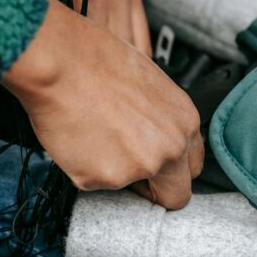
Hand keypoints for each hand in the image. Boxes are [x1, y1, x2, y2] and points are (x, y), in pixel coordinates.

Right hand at [3, 0, 204, 208]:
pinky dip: (85, 168)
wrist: (63, 62)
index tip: (155, 168)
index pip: (193, 167)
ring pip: (128, 188)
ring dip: (113, 171)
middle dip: (155, 189)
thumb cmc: (100, 62)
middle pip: (177, 195)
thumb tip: (154, 137)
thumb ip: (162, 122)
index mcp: (186, 123)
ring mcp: (140, 166)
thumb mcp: (151, 87)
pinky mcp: (105, 178)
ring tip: (94, 134)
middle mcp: (171, 149)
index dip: (172, 170)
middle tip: (127, 167)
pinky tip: (80, 138)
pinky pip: (95, 183)